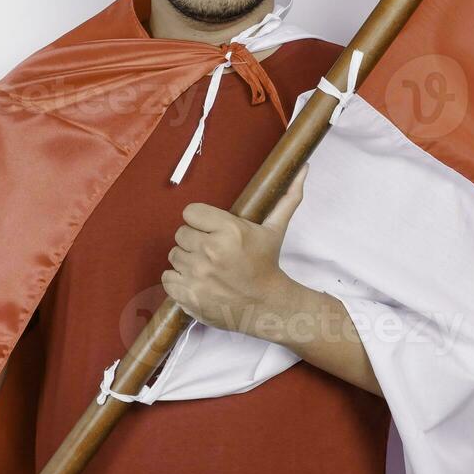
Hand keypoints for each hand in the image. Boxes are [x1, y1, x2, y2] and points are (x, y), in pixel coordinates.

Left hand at [161, 164, 308, 341]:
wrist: (266, 306)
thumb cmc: (267, 264)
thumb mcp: (275, 230)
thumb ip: (287, 198)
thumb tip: (305, 168)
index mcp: (229, 230)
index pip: (190, 212)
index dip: (200, 221)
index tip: (211, 231)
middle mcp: (211, 251)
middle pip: (181, 234)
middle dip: (195, 241)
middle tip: (211, 251)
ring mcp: (198, 275)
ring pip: (174, 256)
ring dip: (187, 261)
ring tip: (206, 267)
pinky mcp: (188, 295)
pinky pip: (167, 278)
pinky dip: (178, 281)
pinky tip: (197, 282)